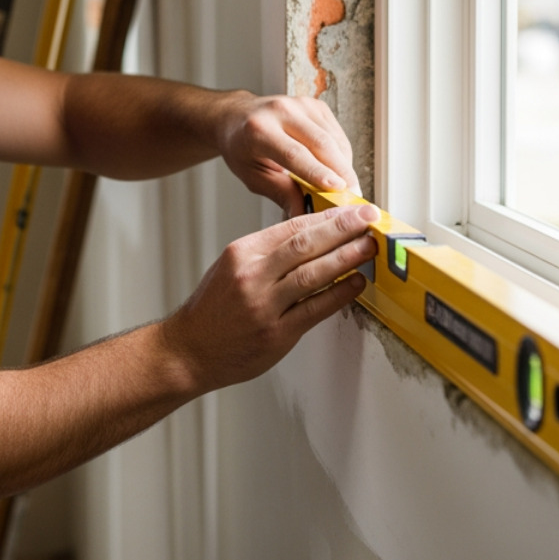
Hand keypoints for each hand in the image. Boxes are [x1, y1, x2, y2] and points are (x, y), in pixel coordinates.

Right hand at [159, 205, 378, 392]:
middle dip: (342, 229)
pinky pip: (315, 309)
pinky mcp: (276, 334)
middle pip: (305, 245)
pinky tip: (356, 283)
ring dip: (347, 258)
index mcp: (242, 252)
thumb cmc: (213, 308)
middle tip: (368, 218)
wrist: (189, 349)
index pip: (291, 227)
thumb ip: (268, 252)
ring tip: (368, 247)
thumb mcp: (231, 266)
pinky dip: (340, 294)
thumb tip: (312, 236)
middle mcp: (252, 276)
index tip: (349, 210)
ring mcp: (264, 306)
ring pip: (313, 274)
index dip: (326, 216)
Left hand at [215, 93, 359, 211]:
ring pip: (333, 139)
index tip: (338, 191)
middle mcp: (281, 111)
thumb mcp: (252, 176)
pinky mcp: (315, 105)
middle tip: (353, 198)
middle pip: (321, 143)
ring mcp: (300, 104)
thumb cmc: (242, 148)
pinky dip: (341, 155)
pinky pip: (336, 134)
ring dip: (344, 166)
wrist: (237, 116)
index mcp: (259, 129)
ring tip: (347, 189)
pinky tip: (337, 170)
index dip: (318, 172)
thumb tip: (304, 216)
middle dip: (341, 172)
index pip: (294, 153)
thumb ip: (280, 194)